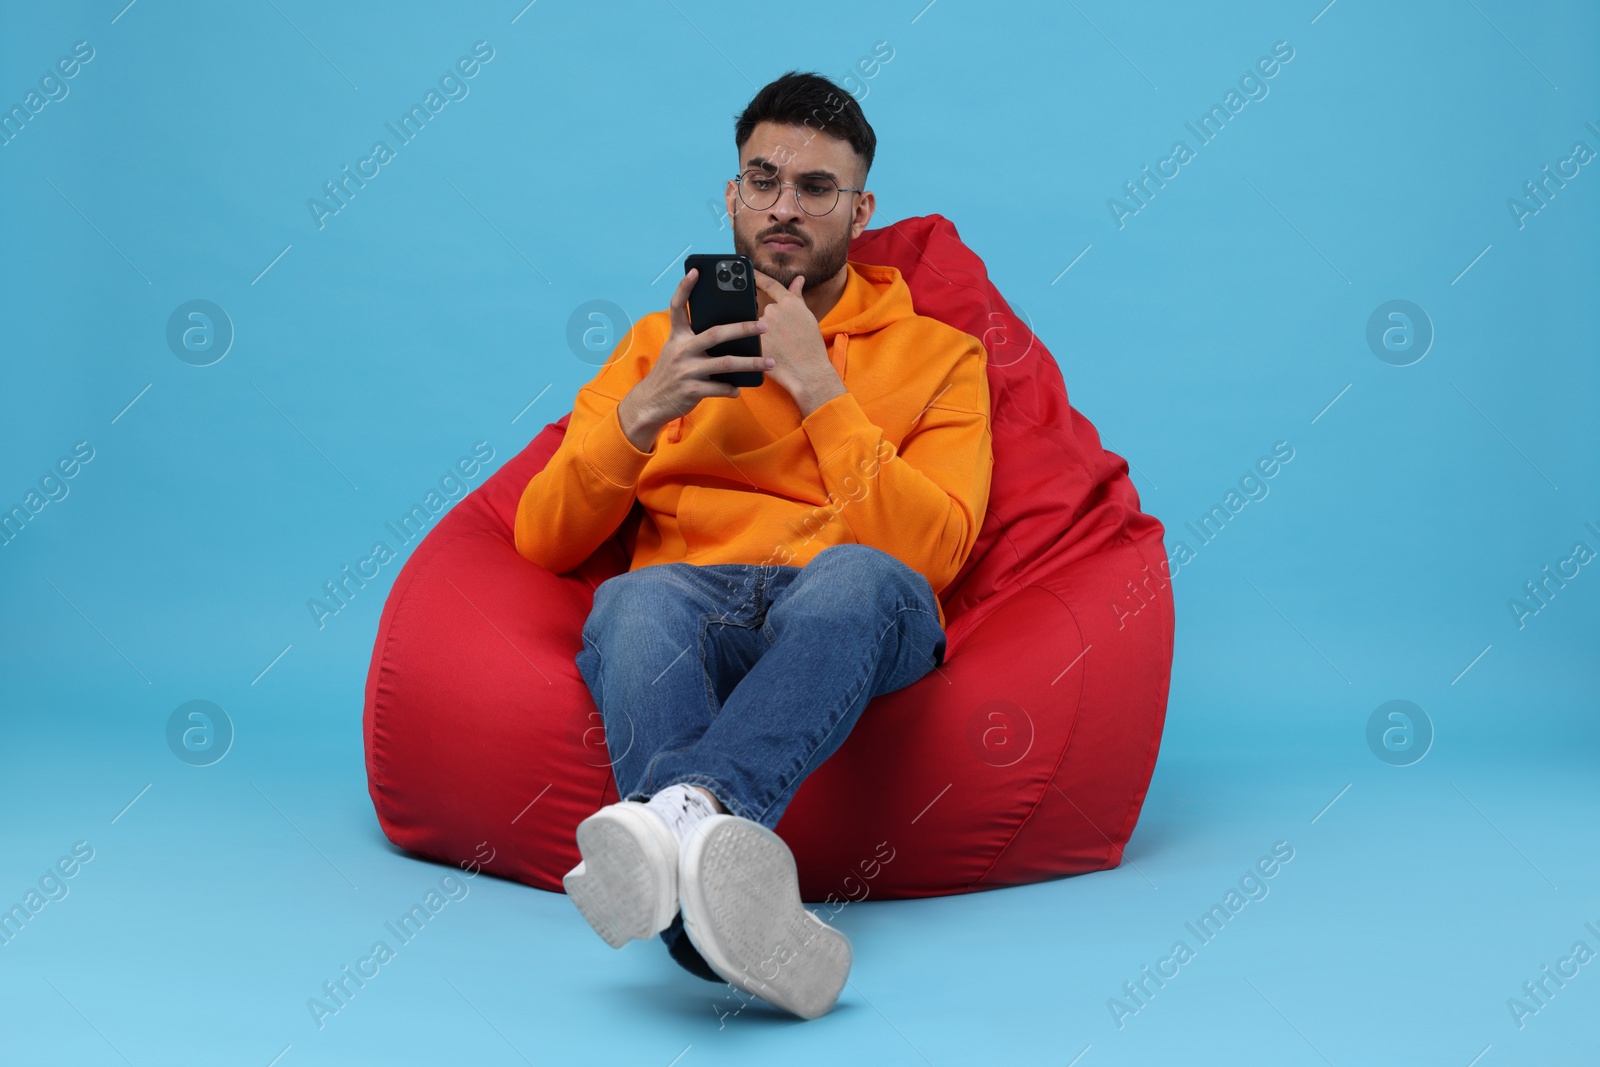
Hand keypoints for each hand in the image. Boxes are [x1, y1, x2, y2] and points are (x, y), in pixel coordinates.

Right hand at [621, 267, 774, 448]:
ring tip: (771, 362)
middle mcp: (681, 350)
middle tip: (765, 326)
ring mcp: (686, 371)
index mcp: (677, 337)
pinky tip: (739, 388)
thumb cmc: (673, 373)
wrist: (652, 402)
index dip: (684, 288)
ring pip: (725, 364)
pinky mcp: (692, 390)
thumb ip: (696, 340)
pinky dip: (732, 388)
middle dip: (742, 328)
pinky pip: (720, 388)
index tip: (695, 271)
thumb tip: (730, 331)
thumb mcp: (678, 351)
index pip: (678, 307)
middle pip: (715, 334)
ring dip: (751, 363)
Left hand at [749, 269, 845, 416]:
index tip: (748, 271)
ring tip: (780, 349)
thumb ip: (798, 297)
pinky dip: (757, 345)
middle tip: (785, 338)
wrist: (808, 372)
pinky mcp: (754, 342)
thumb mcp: (807, 318)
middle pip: (764, 310)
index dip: (758, 277)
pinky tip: (770, 354)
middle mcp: (774, 311)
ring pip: (756, 326)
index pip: (770, 284)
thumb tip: (798, 279)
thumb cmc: (811, 347)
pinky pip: (750, 339)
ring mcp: (762, 326)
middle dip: (770, 322)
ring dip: (763, 334)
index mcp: (789, 303)